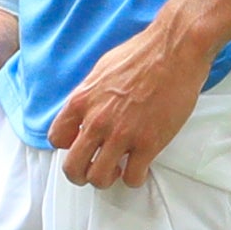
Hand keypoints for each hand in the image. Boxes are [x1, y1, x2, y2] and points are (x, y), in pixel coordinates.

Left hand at [48, 14, 214, 188]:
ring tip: (118, 169)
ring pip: (99, 179)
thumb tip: (87, 111)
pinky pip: (133, 177)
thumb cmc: (142, 54)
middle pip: (72, 168)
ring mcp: (122, 135)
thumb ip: (89, 95)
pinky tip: (140, 167)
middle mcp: (97, 121)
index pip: (56, 139)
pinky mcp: (148, 143)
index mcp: (82, 101)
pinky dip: (135, 178)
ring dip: (107, 179)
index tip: (80, 145)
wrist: (174, 50)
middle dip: (81, 175)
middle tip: (93, 170)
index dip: (68, 146)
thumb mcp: (101, 70)